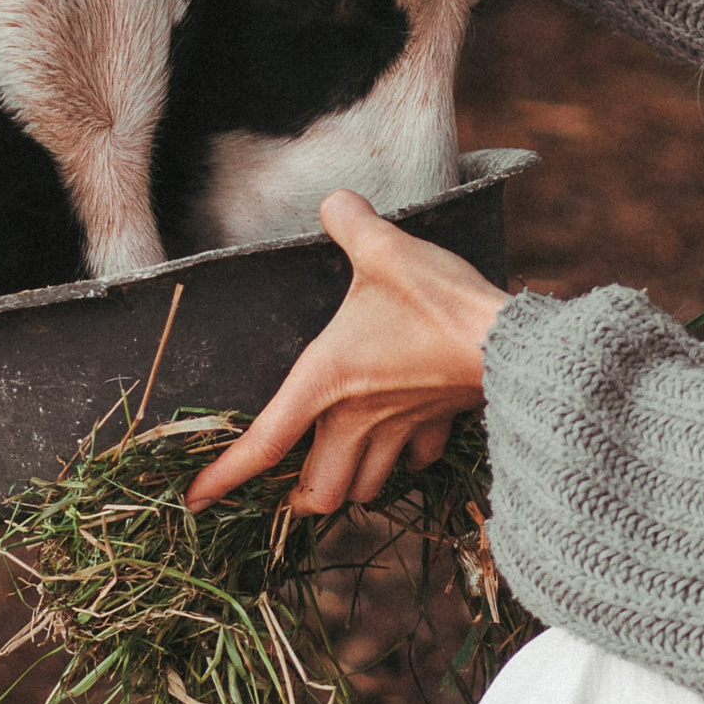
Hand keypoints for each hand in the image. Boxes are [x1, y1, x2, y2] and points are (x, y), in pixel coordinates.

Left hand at [184, 189, 506, 515]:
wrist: (508, 340)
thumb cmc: (437, 300)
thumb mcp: (384, 247)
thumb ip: (349, 220)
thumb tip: (335, 201)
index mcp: (325, 381)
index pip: (263, 443)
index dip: (223, 477)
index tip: (194, 502)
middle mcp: (356, 417)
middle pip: (320, 493)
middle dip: (305, 497)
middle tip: (296, 485)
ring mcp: (400, 430)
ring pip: (366, 488)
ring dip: (354, 482)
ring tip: (348, 462)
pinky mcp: (438, 427)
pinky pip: (416, 461)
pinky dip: (407, 459)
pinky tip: (409, 440)